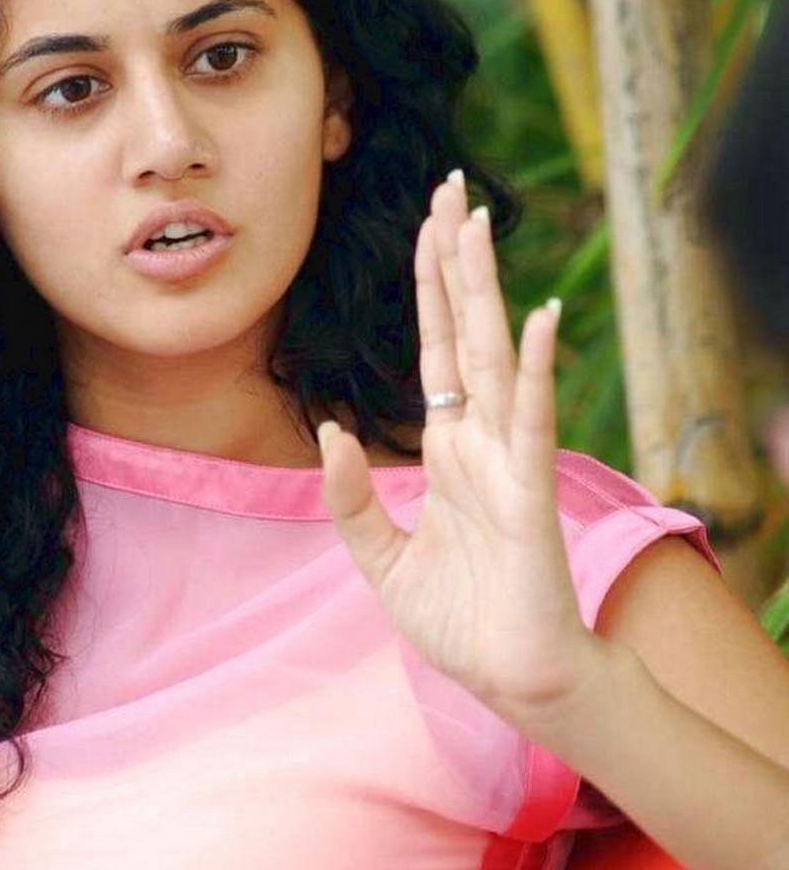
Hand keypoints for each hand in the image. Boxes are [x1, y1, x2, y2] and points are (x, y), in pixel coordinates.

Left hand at [318, 171, 599, 736]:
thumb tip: (331, 429)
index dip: (430, 286)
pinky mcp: (528, 494)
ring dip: (485, 290)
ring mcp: (507, 460)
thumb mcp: (381, 558)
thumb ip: (352, 497)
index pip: (436, 347)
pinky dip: (537, 371)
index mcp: (448, 448)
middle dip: (454, 260)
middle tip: (450, 188)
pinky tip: (539, 320)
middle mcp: (481, 439)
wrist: (511, 681)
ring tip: (476, 224)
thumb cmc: (460, 620)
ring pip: (494, 357)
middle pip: (464, 331)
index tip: (427, 225)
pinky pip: (531, 422)